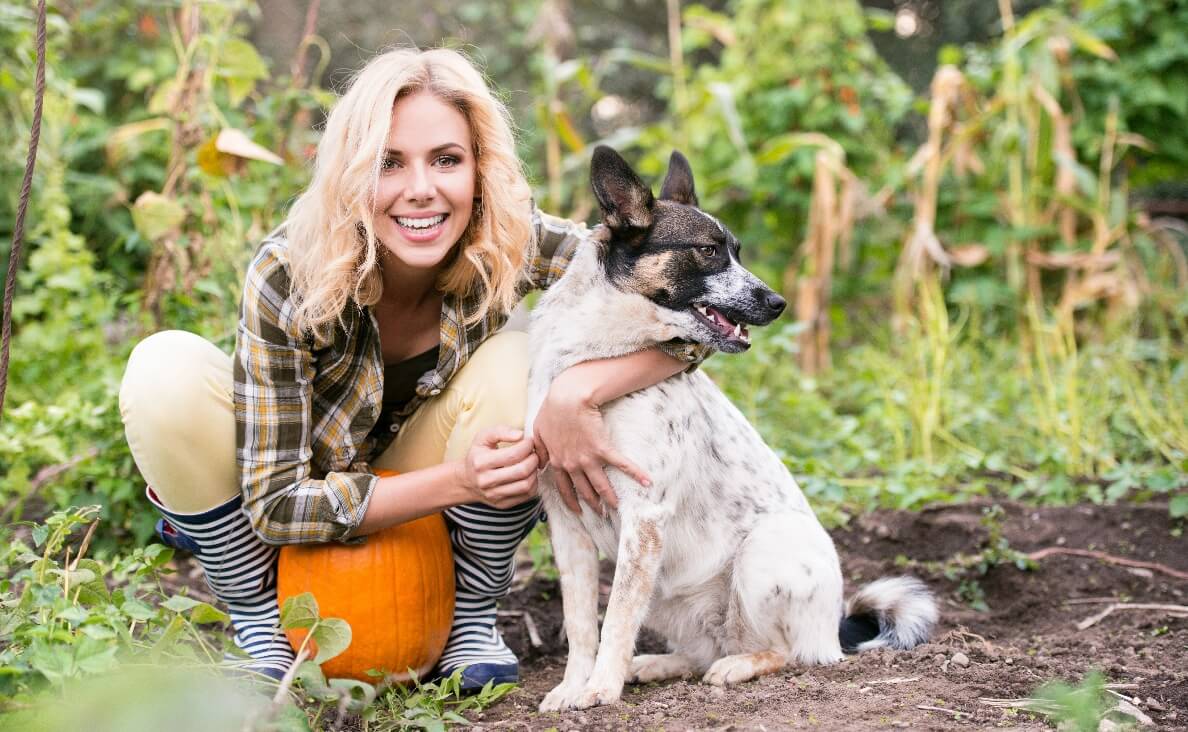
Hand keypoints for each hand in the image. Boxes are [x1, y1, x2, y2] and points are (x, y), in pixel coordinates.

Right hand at [456, 426, 539, 508]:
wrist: (468, 480)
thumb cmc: (478, 455)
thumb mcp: (483, 437)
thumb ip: (501, 431)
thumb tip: (520, 435)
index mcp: (481, 462)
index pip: (513, 455)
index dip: (527, 446)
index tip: (529, 441)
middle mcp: (486, 481)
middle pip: (522, 471)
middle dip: (534, 459)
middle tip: (533, 452)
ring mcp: (494, 495)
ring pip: (526, 485)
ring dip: (534, 472)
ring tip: (531, 463)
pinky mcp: (502, 504)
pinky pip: (526, 495)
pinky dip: (533, 483)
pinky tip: (528, 475)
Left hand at [532, 370, 650, 514]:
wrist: (568, 398)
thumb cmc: (551, 411)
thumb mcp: (538, 432)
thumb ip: (540, 451)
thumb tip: (540, 464)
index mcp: (557, 461)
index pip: (564, 488)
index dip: (571, 501)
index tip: (578, 511)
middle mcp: (573, 465)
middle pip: (584, 490)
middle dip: (593, 504)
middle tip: (601, 513)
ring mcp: (588, 459)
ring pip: (600, 485)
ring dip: (610, 497)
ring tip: (617, 507)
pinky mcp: (603, 449)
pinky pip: (621, 464)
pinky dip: (635, 473)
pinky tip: (646, 482)